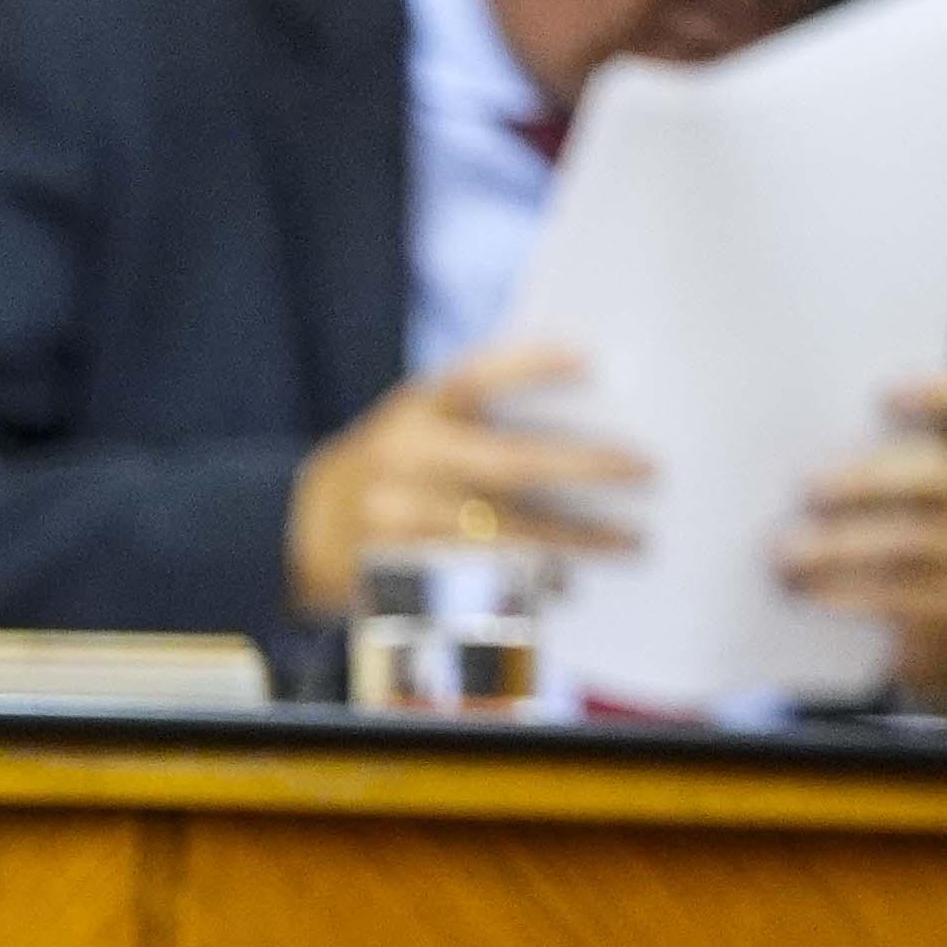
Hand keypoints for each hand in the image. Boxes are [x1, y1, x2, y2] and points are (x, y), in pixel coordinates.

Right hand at [287, 341, 652, 617]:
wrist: (299, 528)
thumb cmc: (390, 462)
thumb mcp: (416, 417)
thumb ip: (479, 409)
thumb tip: (592, 402)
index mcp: (414, 411)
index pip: (475, 379)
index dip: (529, 367)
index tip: (589, 360)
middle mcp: (405, 463)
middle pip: (507, 466)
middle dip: (584, 466)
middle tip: (648, 469)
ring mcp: (400, 525)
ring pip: (502, 536)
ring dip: (572, 541)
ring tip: (630, 543)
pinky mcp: (401, 575)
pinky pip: (478, 583)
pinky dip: (528, 586)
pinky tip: (565, 586)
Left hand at [781, 368, 946, 709]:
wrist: (933, 630)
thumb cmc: (883, 539)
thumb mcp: (881, 497)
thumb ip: (848, 463)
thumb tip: (765, 459)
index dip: (939, 394)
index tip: (883, 393)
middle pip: (938, 477)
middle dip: (867, 479)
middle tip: (804, 488)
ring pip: (916, 542)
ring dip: (842, 546)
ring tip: (784, 554)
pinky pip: (905, 601)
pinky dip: (848, 597)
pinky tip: (805, 596)